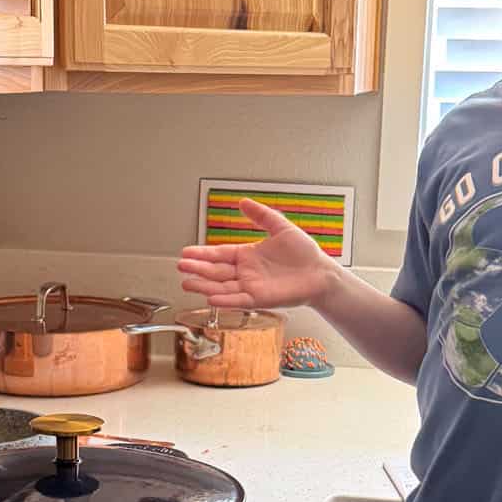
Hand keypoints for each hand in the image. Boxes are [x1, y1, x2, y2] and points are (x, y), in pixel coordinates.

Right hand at [177, 198, 336, 310]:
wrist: (320, 272)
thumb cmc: (304, 253)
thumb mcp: (281, 228)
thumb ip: (261, 215)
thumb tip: (242, 201)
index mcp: (247, 255)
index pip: (219, 254)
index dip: (203, 254)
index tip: (186, 252)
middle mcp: (246, 272)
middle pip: (216, 271)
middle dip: (198, 269)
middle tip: (180, 266)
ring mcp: (251, 287)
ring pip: (222, 287)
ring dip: (204, 286)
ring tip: (186, 282)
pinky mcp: (260, 299)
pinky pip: (238, 300)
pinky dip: (224, 300)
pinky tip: (210, 297)